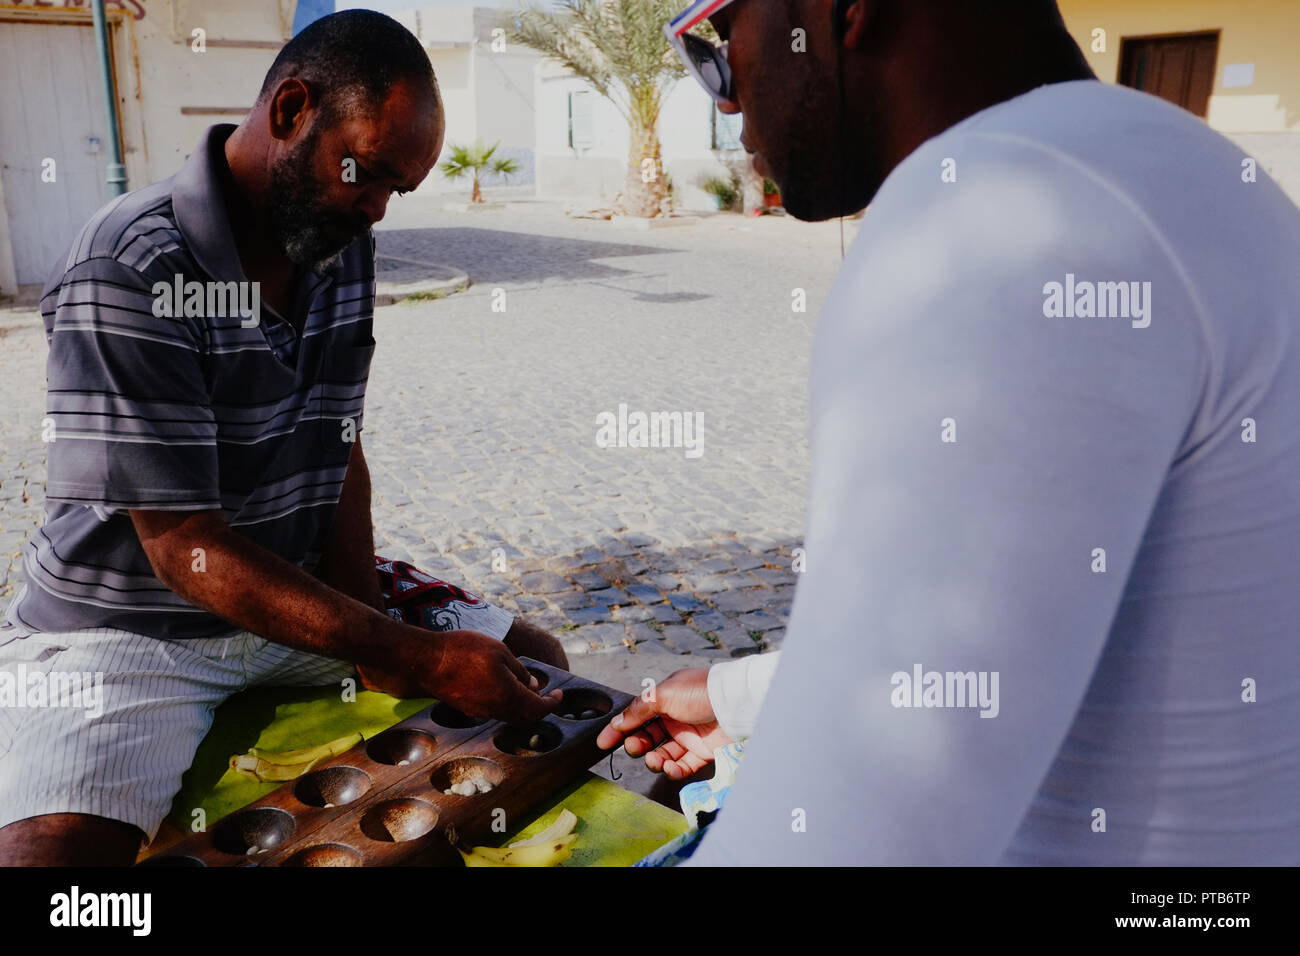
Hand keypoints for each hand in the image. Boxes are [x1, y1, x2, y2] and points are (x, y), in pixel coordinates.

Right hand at [366, 628, 560, 723]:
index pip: (538, 709)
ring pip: (509, 715)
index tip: (559, 695)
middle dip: (538, 707)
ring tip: (524, 685)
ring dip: (521, 705)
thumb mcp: (500, 651)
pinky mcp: (467, 708)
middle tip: (545, 694)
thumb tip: (535, 686)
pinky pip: (494, 710)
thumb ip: (521, 672)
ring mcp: (479, 711)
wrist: (426, 660)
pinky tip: (502, 685)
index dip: (552, 704)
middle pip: (524, 717)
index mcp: (508, 696)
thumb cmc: (464, 650)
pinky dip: (506, 702)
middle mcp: (495, 710)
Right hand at [596, 667, 732, 779]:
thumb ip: (638, 710)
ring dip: (654, 760)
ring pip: (663, 753)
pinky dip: (673, 770)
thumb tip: (617, 722)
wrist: (736, 703)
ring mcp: (688, 736)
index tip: (603, 743)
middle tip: (635, 748)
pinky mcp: (702, 752)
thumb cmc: (700, 692)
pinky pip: (682, 766)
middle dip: (637, 745)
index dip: (618, 729)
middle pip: (647, 737)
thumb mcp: (663, 695)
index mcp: (664, 699)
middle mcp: (674, 718)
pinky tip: (669, 768)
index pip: (635, 716)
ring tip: (655, 760)